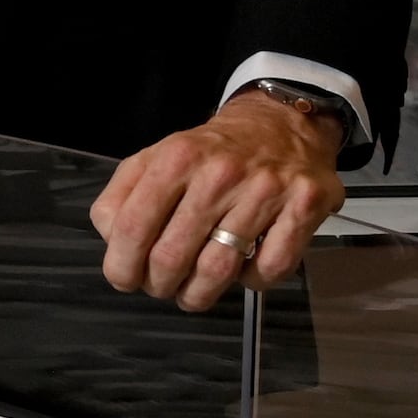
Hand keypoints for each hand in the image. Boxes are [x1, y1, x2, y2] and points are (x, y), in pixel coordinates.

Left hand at [91, 88, 341, 310]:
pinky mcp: (305, 206)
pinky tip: (243, 269)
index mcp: (176, 159)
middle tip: (160, 287)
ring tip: (192, 292)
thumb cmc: (211, 152)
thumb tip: (112, 242)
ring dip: (198, 294)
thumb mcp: (155, 158)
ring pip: (218, 270)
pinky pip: (270, 268)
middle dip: (159, 285)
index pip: (133, 226)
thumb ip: (121, 196)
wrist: (280, 123)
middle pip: (173, 256)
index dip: (121, 265)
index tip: (124, 279)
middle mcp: (220, 173)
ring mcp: (266, 190)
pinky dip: (251, 281)